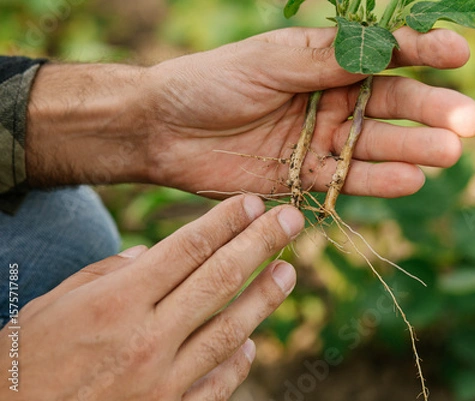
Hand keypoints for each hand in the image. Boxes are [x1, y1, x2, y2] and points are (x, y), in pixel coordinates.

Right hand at [0, 195, 303, 400]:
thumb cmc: (24, 362)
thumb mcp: (53, 305)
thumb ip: (107, 274)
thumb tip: (150, 253)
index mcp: (116, 303)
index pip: (186, 249)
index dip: (225, 222)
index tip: (253, 202)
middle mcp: (146, 339)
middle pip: (219, 280)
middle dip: (261, 245)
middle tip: (291, 221)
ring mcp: (162, 382)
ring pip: (229, 331)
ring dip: (264, 298)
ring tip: (288, 271)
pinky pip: (216, 384)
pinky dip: (237, 361)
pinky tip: (251, 341)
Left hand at [26, 27, 474, 197]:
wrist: (165, 129)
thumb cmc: (213, 81)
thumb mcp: (271, 60)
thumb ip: (325, 61)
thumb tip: (386, 48)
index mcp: (323, 63)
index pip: (384, 57)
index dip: (423, 54)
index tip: (459, 55)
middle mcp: (329, 101)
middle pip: (390, 107)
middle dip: (430, 112)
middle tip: (469, 121)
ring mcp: (319, 141)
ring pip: (375, 147)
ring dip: (413, 150)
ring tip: (448, 152)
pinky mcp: (303, 178)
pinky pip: (346, 180)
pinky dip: (377, 182)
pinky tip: (410, 180)